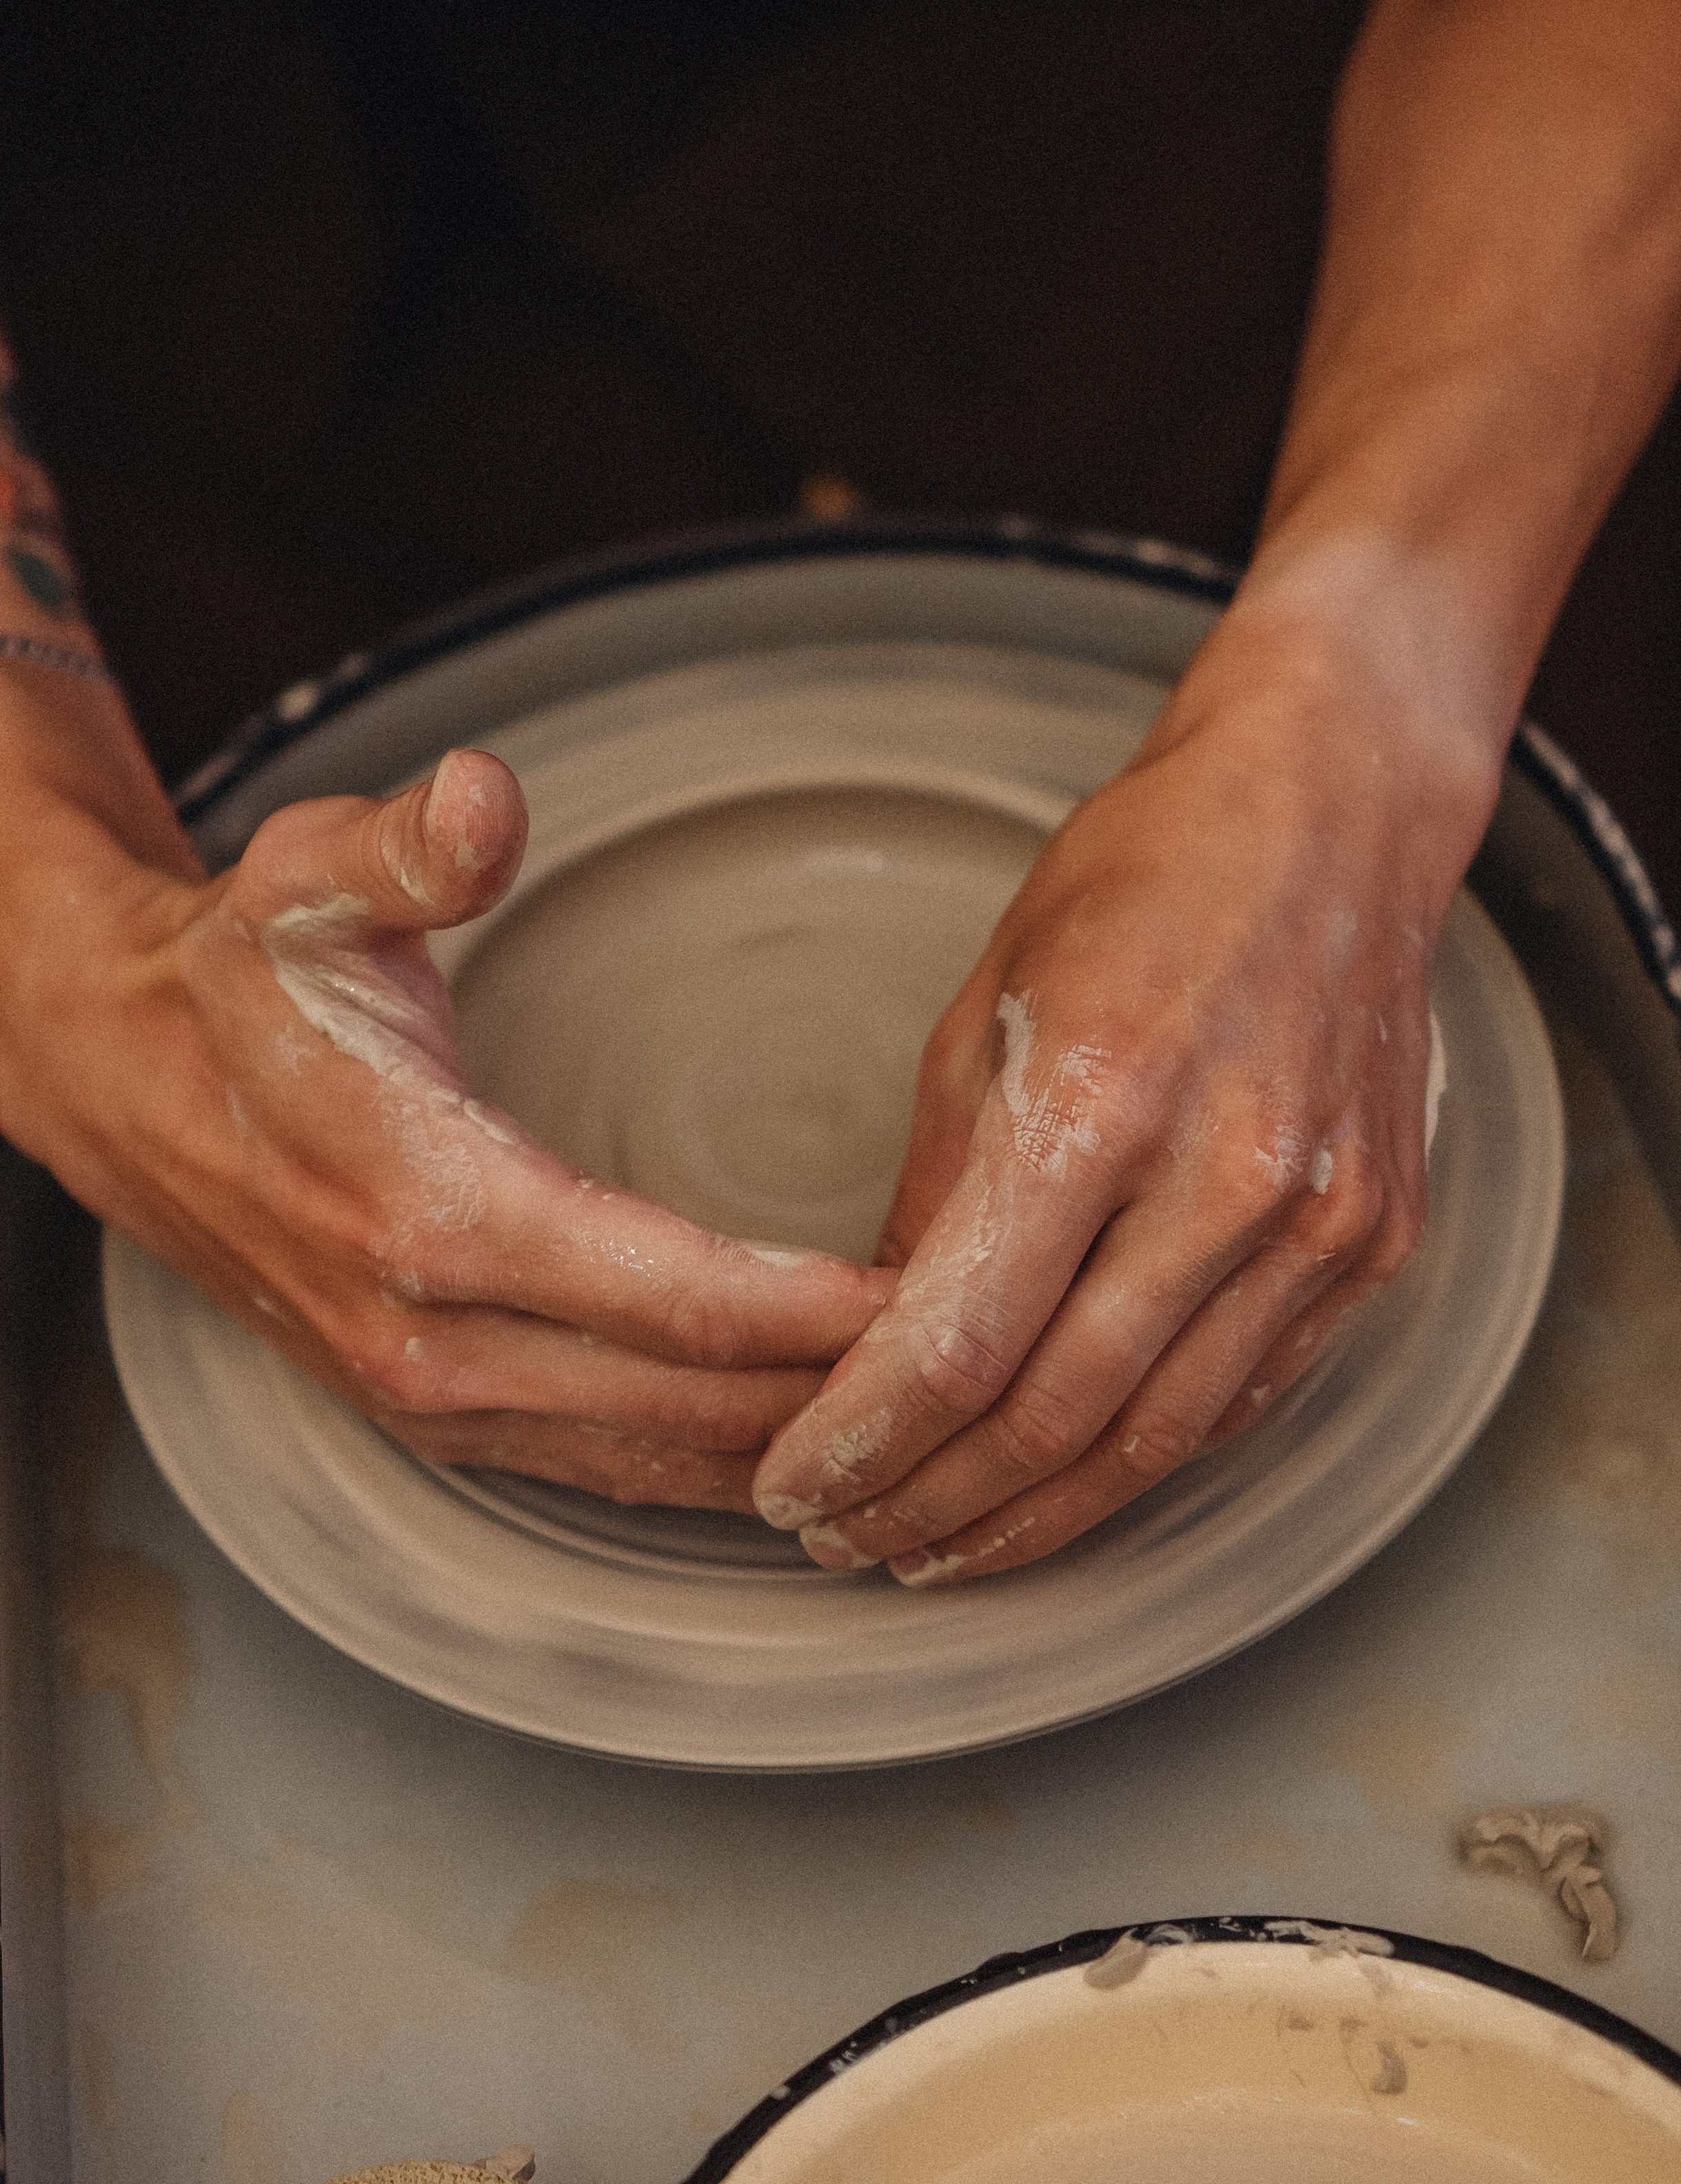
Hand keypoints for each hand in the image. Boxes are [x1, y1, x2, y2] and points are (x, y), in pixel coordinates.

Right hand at [4, 740, 889, 1505]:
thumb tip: (484, 795)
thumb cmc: (233, 978)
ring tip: (917, 1411)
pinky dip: (705, 1462)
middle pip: (687, 1403)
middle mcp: (432, 1336)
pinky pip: (599, 1468)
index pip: (672, 1298)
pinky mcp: (429, 1414)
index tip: (938, 1298)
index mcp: (430, 1210)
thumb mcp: (304, 877)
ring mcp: (427, 1396)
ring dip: (785, 1442)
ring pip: (652, 1459)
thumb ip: (411, 845)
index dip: (817, 1312)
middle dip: (836, 1391)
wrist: (119, 1080)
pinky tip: (791, 1437)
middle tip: (979, 1354)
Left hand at [752, 609, 1494, 1579]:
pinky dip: (1146, 1460)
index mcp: (1099, 1099)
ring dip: (1034, 1519)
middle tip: (847, 1539)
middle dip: (930, 1503)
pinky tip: (1070, 1489)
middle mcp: (1224, 1176)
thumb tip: (886, 1341)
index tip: (794, 1487)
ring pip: (1156, 1441)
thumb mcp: (988, 1006)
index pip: (957, 1341)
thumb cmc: (1145, 878)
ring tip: (941, 1547)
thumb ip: (939, 1189)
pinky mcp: (1374, 1241)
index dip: (862, 1441)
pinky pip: (1247, 1397)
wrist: (1335, 810)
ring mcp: (1317, 1221)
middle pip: (1052, 1418)